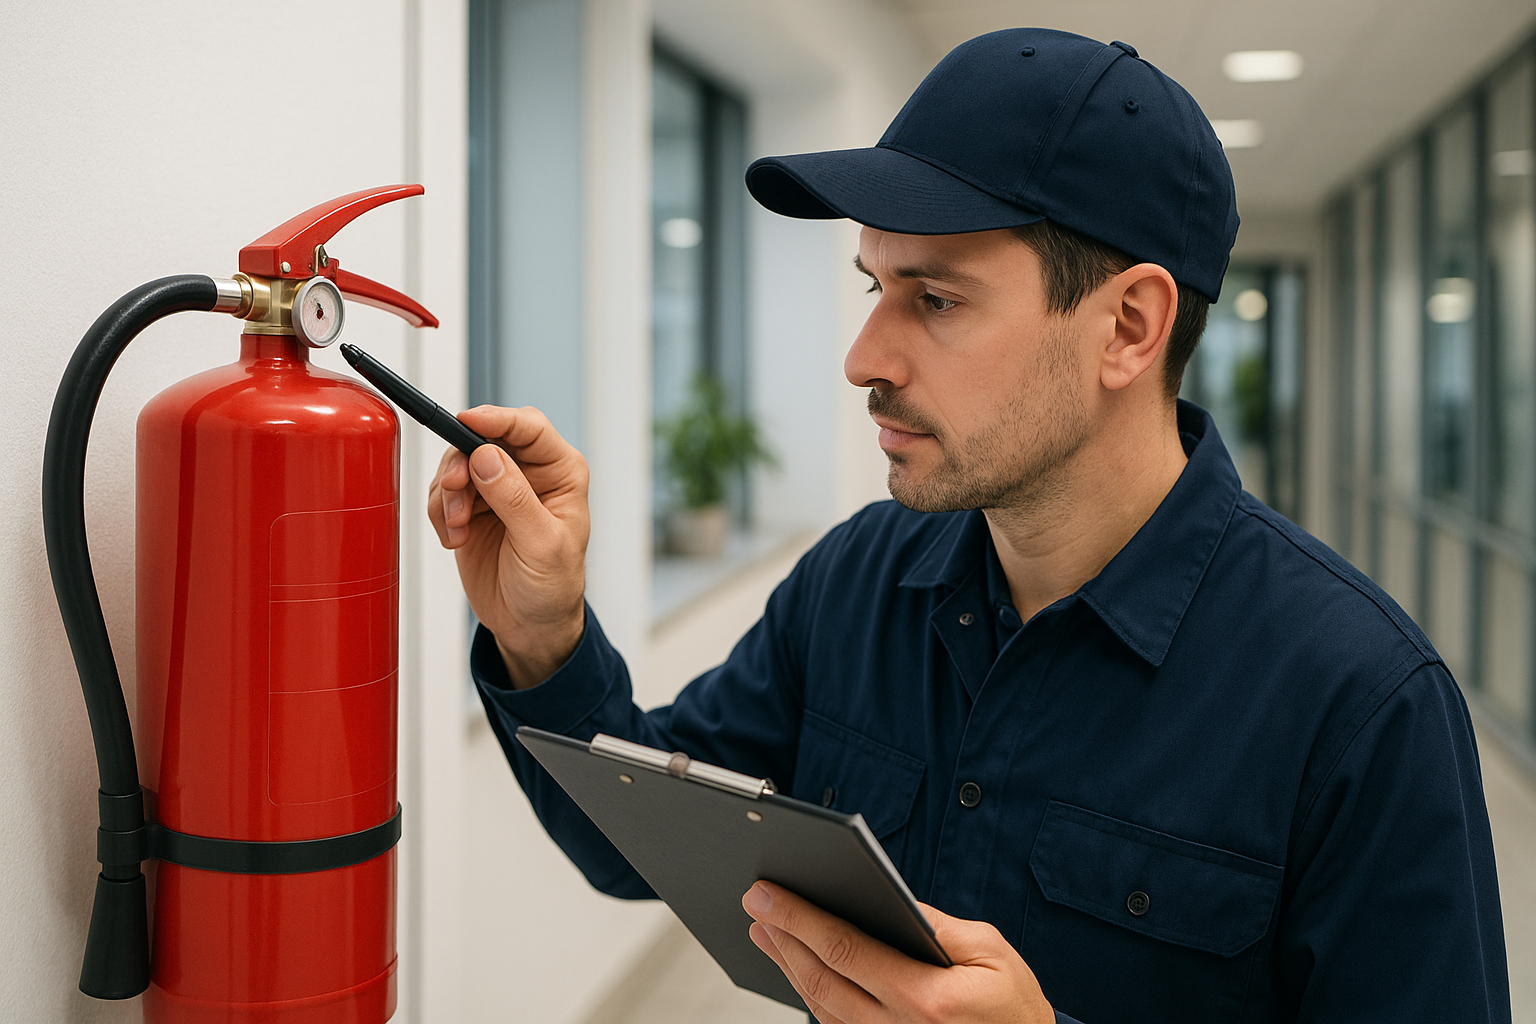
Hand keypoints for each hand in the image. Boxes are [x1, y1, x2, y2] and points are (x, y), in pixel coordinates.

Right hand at [426, 406, 588, 687]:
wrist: (529, 625)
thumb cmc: (552, 587)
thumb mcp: (540, 544)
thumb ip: (514, 499)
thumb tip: (487, 457)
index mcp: (560, 471)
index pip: (527, 427)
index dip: (495, 420)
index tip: (465, 423)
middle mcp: (528, 473)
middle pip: (483, 439)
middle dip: (461, 463)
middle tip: (454, 490)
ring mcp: (497, 489)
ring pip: (456, 464)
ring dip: (449, 495)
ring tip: (459, 529)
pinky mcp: (471, 508)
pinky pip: (442, 493)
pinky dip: (441, 514)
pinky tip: (456, 539)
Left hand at [742, 881, 1053, 1023]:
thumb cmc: (1016, 1009)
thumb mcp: (991, 952)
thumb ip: (936, 925)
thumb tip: (890, 901)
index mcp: (925, 998)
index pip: (844, 949)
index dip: (799, 918)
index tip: (768, 894)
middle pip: (820, 978)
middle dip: (781, 936)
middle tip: (755, 903)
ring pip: (820, 1006)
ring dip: (788, 966)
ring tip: (766, 931)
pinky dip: (811, 995)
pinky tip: (799, 971)